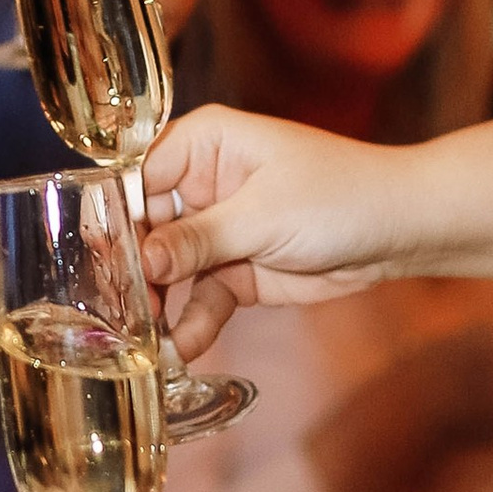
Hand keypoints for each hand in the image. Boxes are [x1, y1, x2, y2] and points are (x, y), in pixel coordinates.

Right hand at [134, 107, 492, 357]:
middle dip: (130, 271)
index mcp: (202, 143)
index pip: (135, 177)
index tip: (91, 262)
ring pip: (168, 270)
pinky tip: (181, 348)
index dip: (113, 219)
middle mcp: (201, 183)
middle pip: (144, 228)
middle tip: (110, 313)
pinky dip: (191, 323)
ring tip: (141, 341)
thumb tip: (142, 260)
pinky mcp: (237, 271)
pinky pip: (200, 298)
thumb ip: (197, 239)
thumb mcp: (262, 215)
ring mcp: (218, 230)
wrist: (401, 231)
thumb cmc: (340, 195)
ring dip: (157, 305)